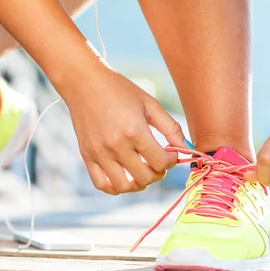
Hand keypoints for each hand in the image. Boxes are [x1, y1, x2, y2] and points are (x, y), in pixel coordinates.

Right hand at [62, 66, 185, 194]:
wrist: (83, 82)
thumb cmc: (119, 90)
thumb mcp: (149, 103)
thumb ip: (170, 127)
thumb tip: (186, 148)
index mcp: (134, 130)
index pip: (160, 162)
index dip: (171, 160)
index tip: (170, 152)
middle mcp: (116, 145)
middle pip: (145, 177)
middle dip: (158, 173)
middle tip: (157, 161)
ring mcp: (99, 153)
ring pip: (124, 187)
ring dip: (138, 183)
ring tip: (142, 171)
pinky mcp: (87, 156)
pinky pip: (102, 184)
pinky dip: (115, 187)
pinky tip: (124, 176)